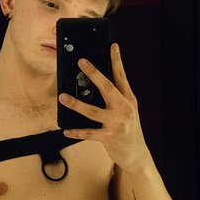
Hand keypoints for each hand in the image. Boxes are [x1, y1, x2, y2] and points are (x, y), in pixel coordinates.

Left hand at [59, 43, 148, 171]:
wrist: (136, 154)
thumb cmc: (128, 128)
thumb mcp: (128, 109)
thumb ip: (116, 96)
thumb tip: (97, 81)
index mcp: (128, 99)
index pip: (122, 76)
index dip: (117, 61)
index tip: (112, 46)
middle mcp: (124, 109)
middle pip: (108, 88)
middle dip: (94, 74)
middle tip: (81, 62)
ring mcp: (117, 123)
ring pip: (93, 111)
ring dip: (76, 104)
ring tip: (63, 97)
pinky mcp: (110, 138)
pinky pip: (89, 133)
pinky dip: (76, 132)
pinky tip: (65, 130)